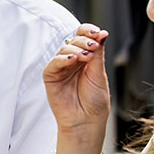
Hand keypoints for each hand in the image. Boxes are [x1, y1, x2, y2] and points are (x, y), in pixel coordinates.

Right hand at [42, 24, 111, 142]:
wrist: (86, 121)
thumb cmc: (94, 102)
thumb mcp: (100, 74)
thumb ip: (99, 54)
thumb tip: (103, 33)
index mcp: (87, 58)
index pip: (85, 37)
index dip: (89, 31)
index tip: (98, 33)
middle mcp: (73, 61)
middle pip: (74, 39)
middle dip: (84, 40)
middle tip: (93, 46)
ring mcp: (61, 68)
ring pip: (64, 49)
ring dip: (76, 49)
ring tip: (86, 56)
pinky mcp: (50, 76)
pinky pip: (53, 63)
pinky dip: (62, 58)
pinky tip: (72, 59)